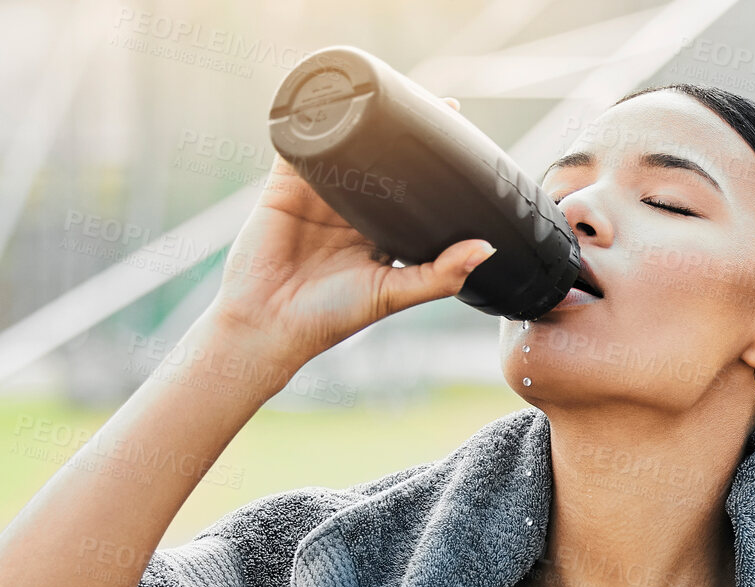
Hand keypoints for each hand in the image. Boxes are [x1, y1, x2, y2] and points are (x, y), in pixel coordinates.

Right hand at [204, 95, 494, 385]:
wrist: (267, 325)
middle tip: (435, 106)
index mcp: (380, 235)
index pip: (412, 192)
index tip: (461, 139)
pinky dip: (314, 122)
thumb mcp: (392, 294)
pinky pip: (301, 145)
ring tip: (392, 93)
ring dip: (364, 121)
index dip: (431, 168)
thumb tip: (487, 249)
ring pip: (346, 147)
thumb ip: (440, 275)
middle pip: (382, 163)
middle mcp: (352, 211)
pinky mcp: (285, 186)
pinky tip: (333, 101)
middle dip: (403, 135)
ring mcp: (318, 195)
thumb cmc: (328, 318)